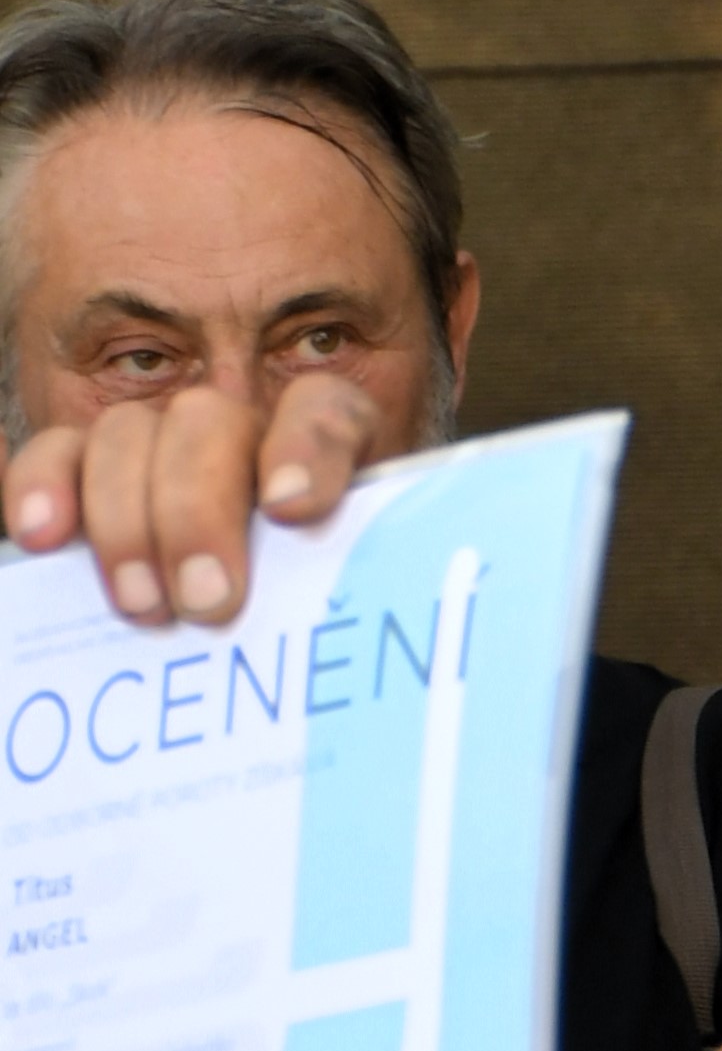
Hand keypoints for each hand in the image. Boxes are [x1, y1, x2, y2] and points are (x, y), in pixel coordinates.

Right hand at [3, 371, 380, 626]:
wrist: (244, 638)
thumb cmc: (311, 619)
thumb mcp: (343, 601)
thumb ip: (350, 587)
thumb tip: (340, 633)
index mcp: (327, 451)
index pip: (325, 411)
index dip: (307, 448)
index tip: (290, 507)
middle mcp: (243, 432)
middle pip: (210, 422)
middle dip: (198, 510)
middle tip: (207, 602)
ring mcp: (164, 444)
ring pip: (130, 433)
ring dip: (127, 519)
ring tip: (143, 606)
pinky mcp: (94, 469)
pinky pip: (59, 453)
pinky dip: (43, 486)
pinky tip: (42, 537)